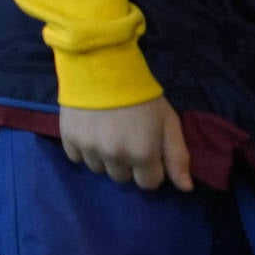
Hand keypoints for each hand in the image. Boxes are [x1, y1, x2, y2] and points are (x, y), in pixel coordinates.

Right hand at [59, 98, 192, 191]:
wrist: (102, 66)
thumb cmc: (141, 95)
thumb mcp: (168, 122)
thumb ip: (178, 157)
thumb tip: (185, 188)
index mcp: (142, 155)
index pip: (148, 183)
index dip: (151, 167)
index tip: (147, 149)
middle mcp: (114, 157)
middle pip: (122, 178)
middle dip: (127, 164)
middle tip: (126, 138)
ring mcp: (89, 148)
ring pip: (98, 169)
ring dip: (104, 158)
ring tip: (107, 134)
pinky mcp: (69, 138)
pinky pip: (77, 158)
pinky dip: (84, 150)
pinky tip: (90, 132)